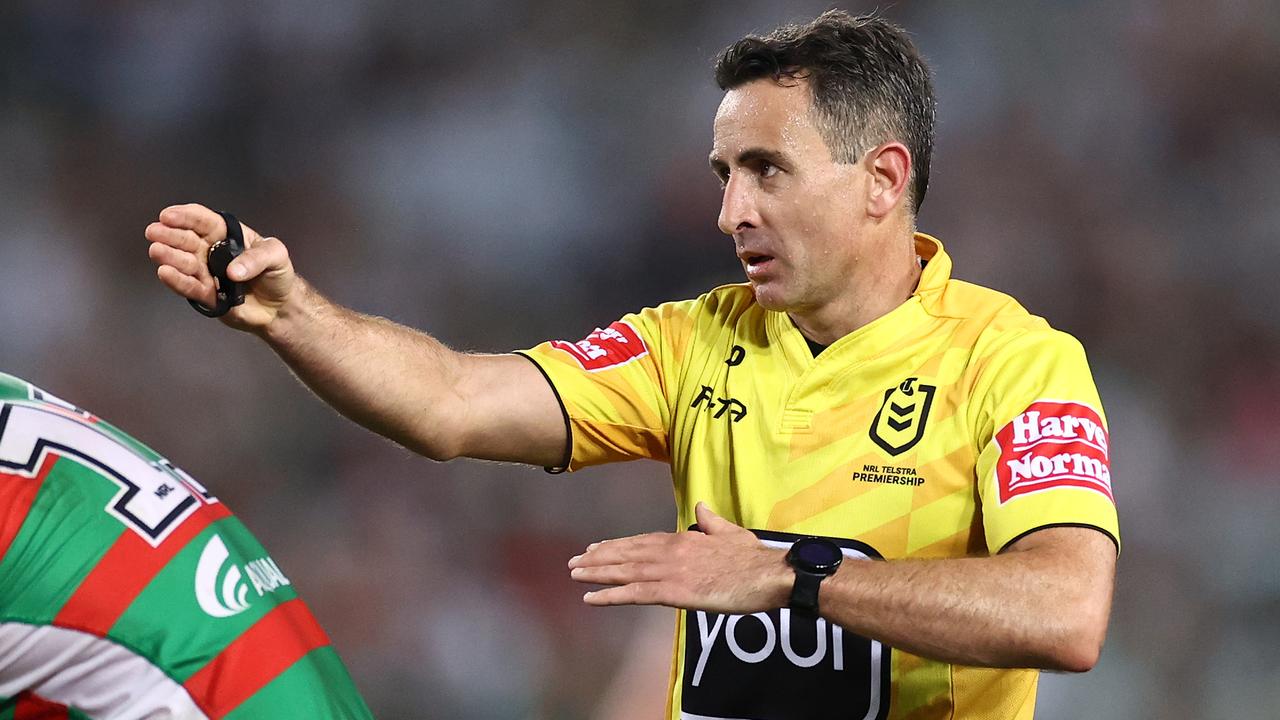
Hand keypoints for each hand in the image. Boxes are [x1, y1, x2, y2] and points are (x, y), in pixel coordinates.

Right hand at [145, 204, 295, 332]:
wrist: (279, 307)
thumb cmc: (277, 274)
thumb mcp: (277, 255)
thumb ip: (258, 258)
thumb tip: (233, 272)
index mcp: (225, 234)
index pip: (202, 220)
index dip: (185, 216)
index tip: (168, 215)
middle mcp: (211, 251)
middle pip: (186, 239)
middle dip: (170, 235)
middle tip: (154, 232)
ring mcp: (206, 272)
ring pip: (183, 262)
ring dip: (169, 256)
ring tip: (158, 252)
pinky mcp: (205, 294)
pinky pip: (188, 286)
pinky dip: (176, 281)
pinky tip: (164, 272)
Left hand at [568, 502, 791, 614]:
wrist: (769, 573)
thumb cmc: (754, 558)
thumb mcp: (731, 532)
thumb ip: (711, 521)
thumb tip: (700, 508)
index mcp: (684, 538)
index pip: (642, 541)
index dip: (618, 545)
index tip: (597, 547)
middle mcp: (671, 551)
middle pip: (627, 554)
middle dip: (599, 557)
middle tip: (574, 561)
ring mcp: (670, 571)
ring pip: (625, 571)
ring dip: (597, 573)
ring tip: (575, 574)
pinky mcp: (674, 591)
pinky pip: (634, 594)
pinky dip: (610, 595)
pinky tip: (590, 598)